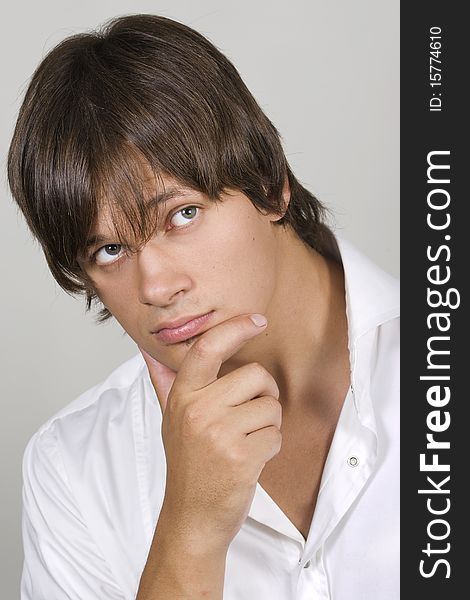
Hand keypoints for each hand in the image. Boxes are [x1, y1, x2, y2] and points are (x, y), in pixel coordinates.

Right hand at [140, 314, 281, 550]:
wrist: (192, 518)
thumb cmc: (187, 465)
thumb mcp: (170, 420)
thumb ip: (164, 383)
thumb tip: (148, 351)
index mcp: (182, 397)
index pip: (207, 349)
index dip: (234, 329)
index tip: (256, 321)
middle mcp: (198, 411)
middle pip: (256, 376)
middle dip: (264, 394)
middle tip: (248, 416)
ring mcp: (219, 434)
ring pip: (271, 406)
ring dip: (267, 425)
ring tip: (244, 441)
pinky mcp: (241, 457)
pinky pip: (276, 434)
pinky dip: (270, 447)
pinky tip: (250, 459)